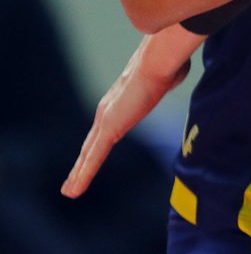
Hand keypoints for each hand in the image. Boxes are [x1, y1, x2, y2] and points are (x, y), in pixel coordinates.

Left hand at [61, 30, 195, 197]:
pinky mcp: (108, 130)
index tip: (95, 151)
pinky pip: (93, 159)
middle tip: (73, 179)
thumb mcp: (168, 75)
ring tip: (69, 191)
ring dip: (79, 173)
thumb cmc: (166, 64)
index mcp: (122, 100)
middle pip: (92, 143)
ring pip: (89, 154)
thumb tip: (176, 73)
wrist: (159, 62)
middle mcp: (108, 110)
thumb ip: (167, 80)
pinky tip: (74, 190)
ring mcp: (106, 120)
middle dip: (83, 162)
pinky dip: (82, 175)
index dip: (99, 141)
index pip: (106, 128)